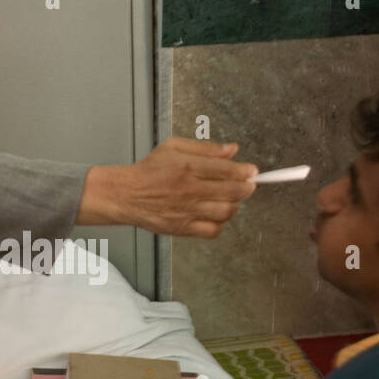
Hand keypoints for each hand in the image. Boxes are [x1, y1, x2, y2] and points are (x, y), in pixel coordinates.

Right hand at [78, 138, 257, 237]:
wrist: (126, 195)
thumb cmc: (149, 170)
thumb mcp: (174, 147)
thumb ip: (205, 148)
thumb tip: (232, 150)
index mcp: (188, 167)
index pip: (228, 170)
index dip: (246, 172)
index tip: (252, 172)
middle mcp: (190, 189)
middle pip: (232, 192)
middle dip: (246, 188)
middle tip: (248, 185)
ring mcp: (187, 211)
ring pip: (226, 212)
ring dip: (236, 205)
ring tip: (232, 199)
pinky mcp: (183, 228)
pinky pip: (213, 230)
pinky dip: (221, 224)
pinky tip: (218, 215)